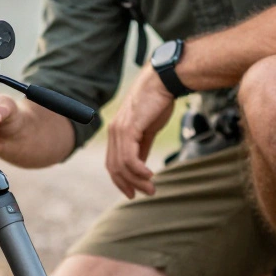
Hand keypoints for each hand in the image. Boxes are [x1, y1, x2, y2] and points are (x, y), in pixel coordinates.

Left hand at [106, 66, 175, 197]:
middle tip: (147, 193)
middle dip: (129, 184)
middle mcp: (113, 132)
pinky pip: (129, 158)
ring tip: (152, 188)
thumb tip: (140, 166)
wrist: (163, 82)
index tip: (133, 192)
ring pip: (122, 165)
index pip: (112, 163)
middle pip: (114, 168)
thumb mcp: (148, 130)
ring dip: (137, 180)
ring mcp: (119, 131)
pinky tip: (149, 175)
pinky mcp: (128, 129)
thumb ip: (142, 147)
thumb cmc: (157, 102)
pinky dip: (138, 170)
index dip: (121, 180)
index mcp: (116, 133)